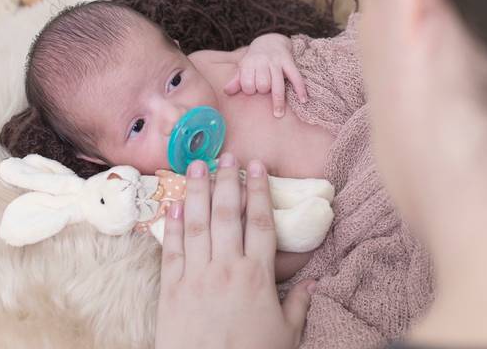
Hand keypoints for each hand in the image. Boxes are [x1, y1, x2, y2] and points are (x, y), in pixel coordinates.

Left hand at [155, 154, 315, 348]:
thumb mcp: (285, 334)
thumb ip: (299, 305)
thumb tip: (315, 283)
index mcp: (258, 276)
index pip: (260, 222)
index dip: (259, 190)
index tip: (257, 166)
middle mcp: (227, 268)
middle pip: (228, 214)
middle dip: (227, 180)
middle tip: (227, 155)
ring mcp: (196, 275)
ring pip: (198, 223)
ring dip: (197, 191)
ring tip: (197, 165)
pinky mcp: (171, 288)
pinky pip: (172, 249)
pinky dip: (172, 224)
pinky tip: (174, 203)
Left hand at [224, 34, 307, 116]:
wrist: (270, 41)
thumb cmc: (254, 60)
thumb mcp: (243, 67)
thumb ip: (236, 80)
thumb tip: (226, 92)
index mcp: (249, 64)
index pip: (247, 84)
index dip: (250, 90)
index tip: (252, 90)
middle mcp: (262, 62)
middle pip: (263, 85)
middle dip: (263, 91)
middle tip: (264, 90)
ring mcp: (277, 62)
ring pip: (277, 84)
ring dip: (278, 101)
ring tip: (278, 114)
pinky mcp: (289, 61)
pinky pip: (295, 77)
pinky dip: (300, 88)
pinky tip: (303, 100)